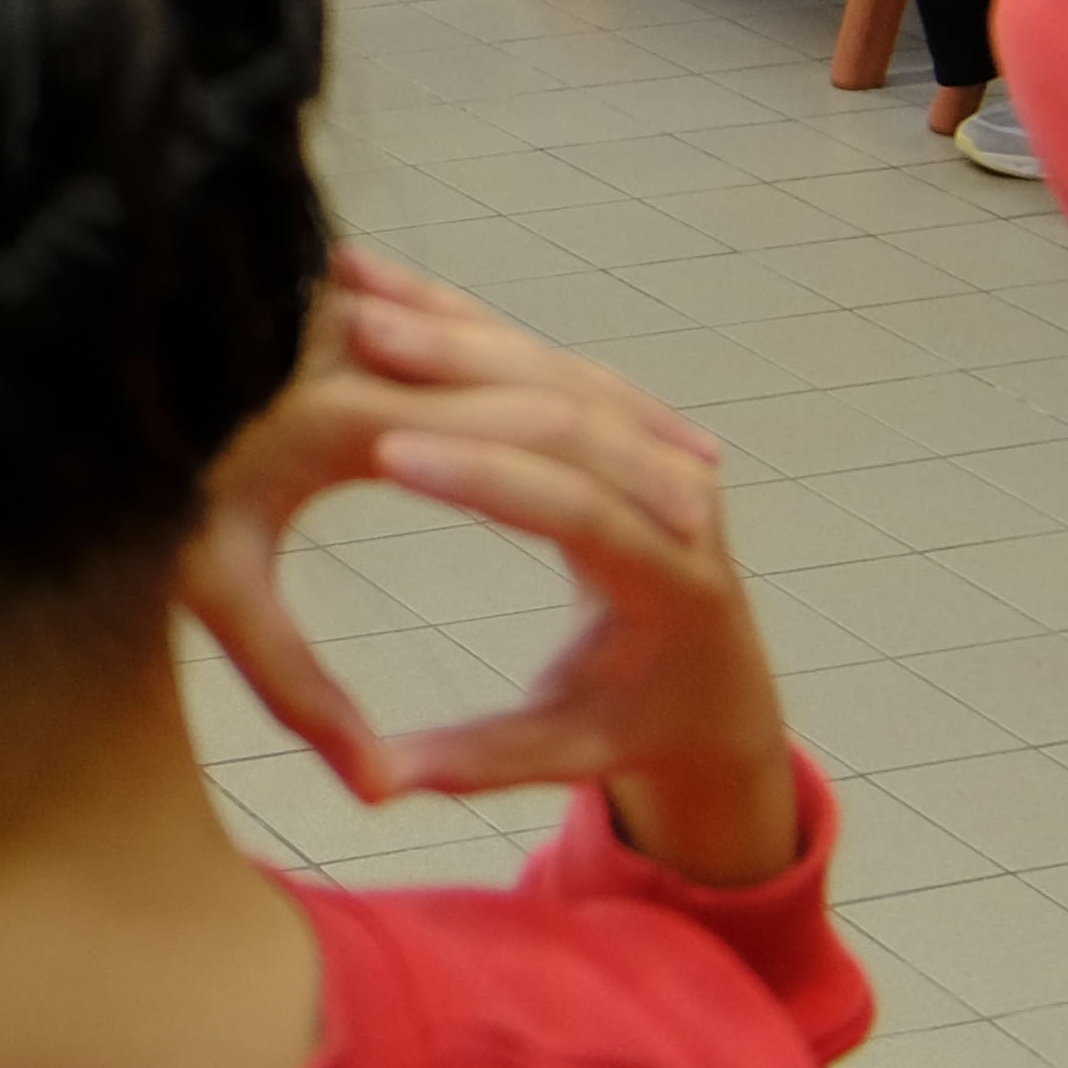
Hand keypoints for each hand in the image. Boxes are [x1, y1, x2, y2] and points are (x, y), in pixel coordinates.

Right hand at [174, 253, 798, 885]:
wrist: (721, 693)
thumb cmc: (633, 726)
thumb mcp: (559, 754)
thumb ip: (468, 763)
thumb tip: (369, 784)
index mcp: (672, 586)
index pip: (574, 508)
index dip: (479, 476)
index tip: (385, 455)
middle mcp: (677, 500)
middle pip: (563, 408)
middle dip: (453, 367)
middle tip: (355, 339)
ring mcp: (652, 446)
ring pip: (548, 365)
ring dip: (447, 325)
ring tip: (347, 295)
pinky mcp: (619, 421)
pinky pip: (536, 356)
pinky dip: (458, 317)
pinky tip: (375, 283)